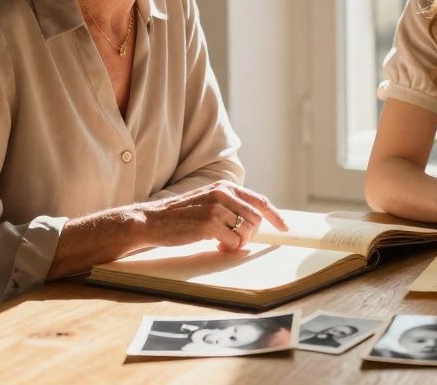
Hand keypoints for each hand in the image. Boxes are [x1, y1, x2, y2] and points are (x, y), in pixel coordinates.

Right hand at [138, 180, 288, 252]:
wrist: (152, 221)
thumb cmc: (181, 216)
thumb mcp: (208, 202)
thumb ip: (229, 206)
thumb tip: (254, 221)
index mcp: (225, 187)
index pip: (259, 201)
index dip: (275, 216)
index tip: (285, 227)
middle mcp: (223, 194)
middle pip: (256, 220)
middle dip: (250, 236)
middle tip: (233, 242)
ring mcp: (217, 208)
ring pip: (246, 232)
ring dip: (237, 243)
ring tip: (221, 244)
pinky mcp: (209, 223)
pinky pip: (234, 242)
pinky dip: (228, 248)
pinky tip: (215, 246)